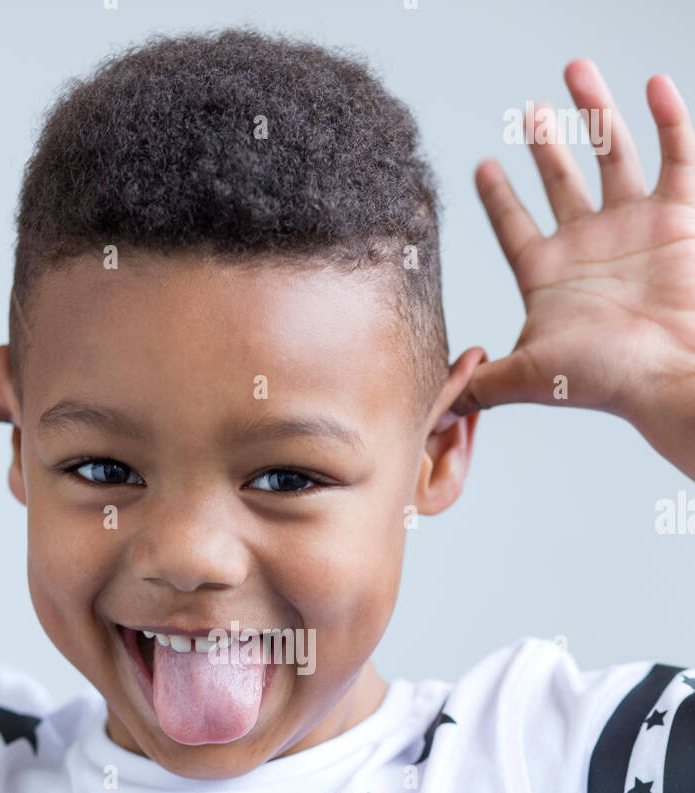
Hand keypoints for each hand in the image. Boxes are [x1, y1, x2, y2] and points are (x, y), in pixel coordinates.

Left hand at [444, 60, 694, 475]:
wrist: (665, 377)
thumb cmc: (600, 380)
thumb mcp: (524, 378)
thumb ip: (478, 385)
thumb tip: (430, 413)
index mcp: (547, 275)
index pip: (513, 225)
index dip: (497, 196)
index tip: (482, 164)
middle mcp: (587, 245)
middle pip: (560, 181)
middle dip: (545, 144)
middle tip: (529, 111)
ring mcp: (631, 227)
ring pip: (611, 155)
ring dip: (594, 112)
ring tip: (575, 70)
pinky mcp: (675, 218)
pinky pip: (675, 157)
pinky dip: (669, 119)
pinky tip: (653, 84)